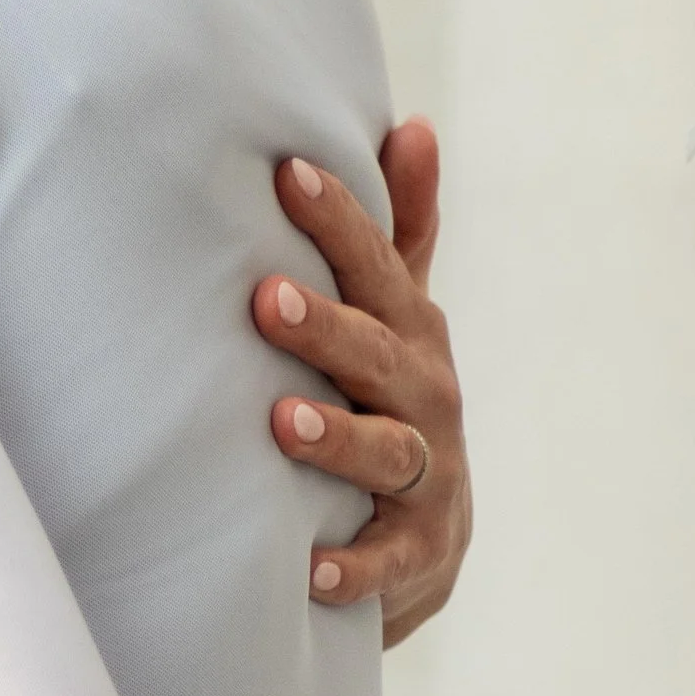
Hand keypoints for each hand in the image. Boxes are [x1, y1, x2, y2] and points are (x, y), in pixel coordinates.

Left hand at [255, 119, 470, 649]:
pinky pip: (386, 564)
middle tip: (266, 299)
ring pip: (387, 453)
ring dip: (338, 439)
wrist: (428, 545)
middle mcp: (428, 399)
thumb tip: (412, 125)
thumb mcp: (402, 318)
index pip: (379, 268)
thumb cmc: (393, 404)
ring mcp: (428, 479)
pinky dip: (352, 569)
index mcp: (413, 335)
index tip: (288, 174)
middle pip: (381, 356)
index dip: (340, 222)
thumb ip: (400, 232)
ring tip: (282, 424)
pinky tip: (309, 569)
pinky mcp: (417, 556)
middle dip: (327, 328)